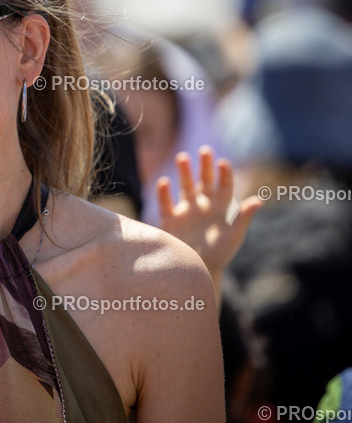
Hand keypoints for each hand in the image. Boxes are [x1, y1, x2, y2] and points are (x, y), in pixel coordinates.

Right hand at [157, 147, 260, 296]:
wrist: (197, 271)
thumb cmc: (220, 255)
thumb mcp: (234, 235)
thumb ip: (243, 217)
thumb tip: (259, 200)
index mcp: (220, 209)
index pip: (223, 186)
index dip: (224, 174)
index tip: (223, 163)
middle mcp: (202, 207)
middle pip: (204, 181)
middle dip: (204, 166)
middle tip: (205, 151)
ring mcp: (186, 212)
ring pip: (185, 187)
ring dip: (184, 173)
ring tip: (183, 158)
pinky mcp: (170, 220)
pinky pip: (166, 204)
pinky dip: (164, 193)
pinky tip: (164, 182)